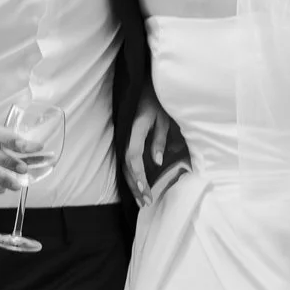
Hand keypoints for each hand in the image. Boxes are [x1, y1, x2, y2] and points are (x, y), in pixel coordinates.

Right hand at [125, 86, 173, 206]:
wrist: (144, 86)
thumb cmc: (158, 99)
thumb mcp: (164, 117)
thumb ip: (159, 139)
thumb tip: (156, 161)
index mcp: (136, 128)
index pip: (133, 156)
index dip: (138, 174)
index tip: (145, 189)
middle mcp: (127, 135)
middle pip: (127, 166)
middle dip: (136, 186)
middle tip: (146, 203)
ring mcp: (125, 138)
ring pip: (125, 166)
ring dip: (133, 184)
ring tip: (142, 201)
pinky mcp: (127, 141)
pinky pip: (127, 162)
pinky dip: (133, 176)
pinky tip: (138, 187)